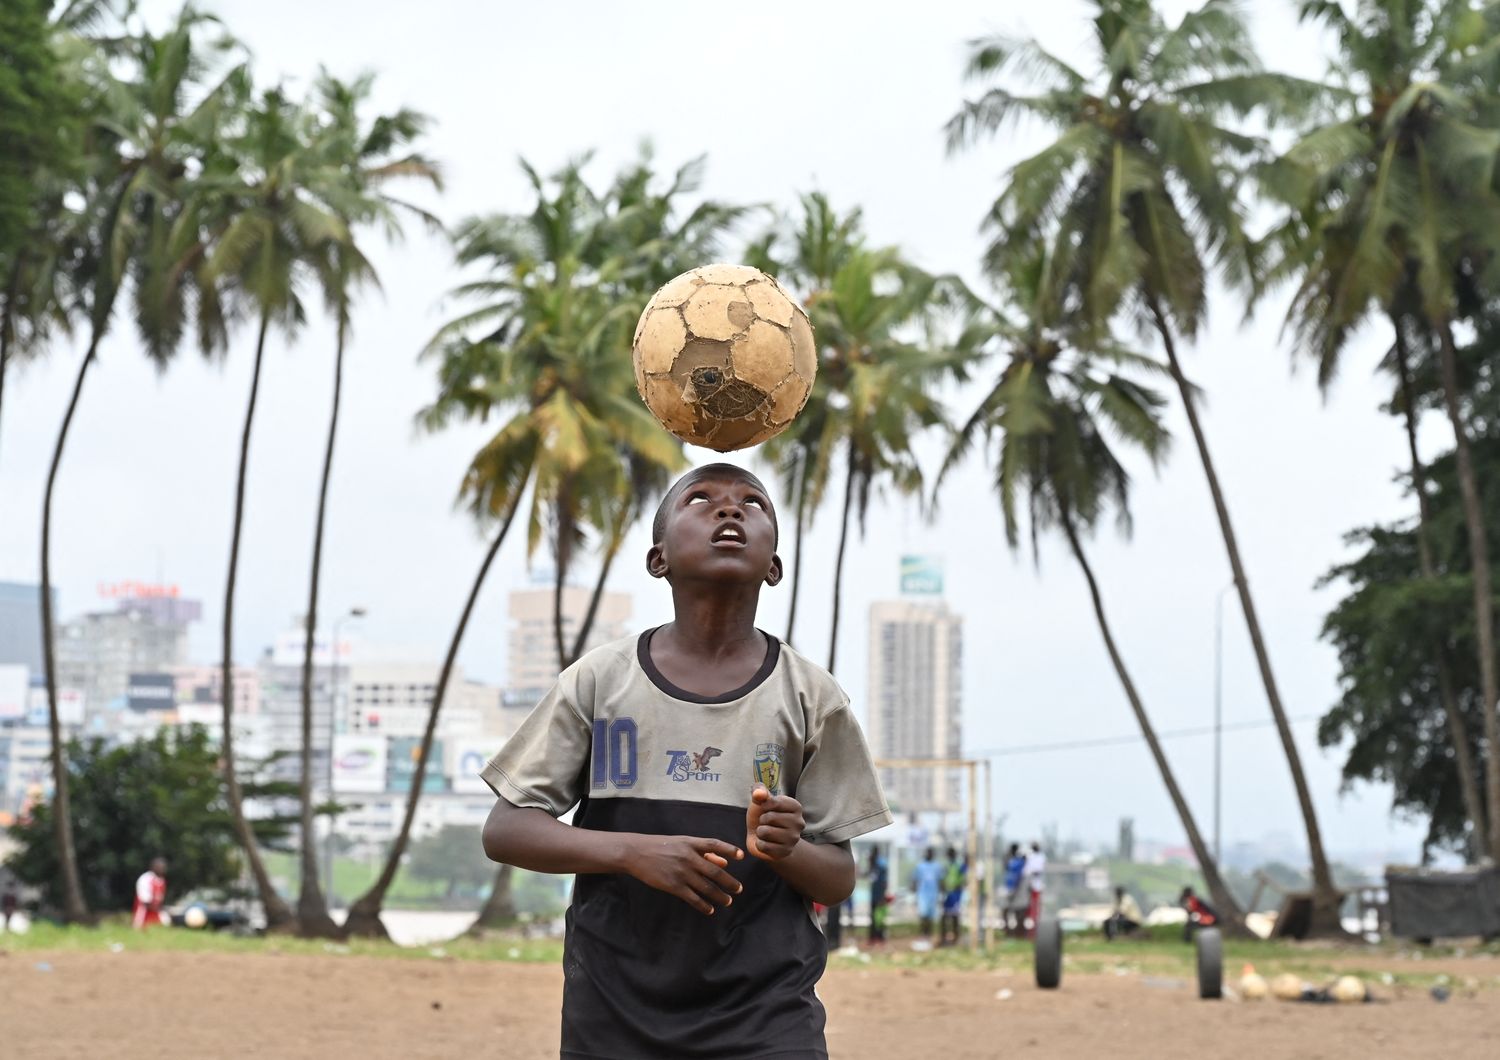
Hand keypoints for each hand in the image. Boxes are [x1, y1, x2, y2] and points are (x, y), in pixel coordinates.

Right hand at [621, 835, 742, 914]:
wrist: (636, 853)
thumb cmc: (661, 846)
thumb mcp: (682, 843)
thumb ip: (704, 851)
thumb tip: (725, 861)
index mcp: (690, 843)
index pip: (714, 844)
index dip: (729, 849)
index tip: (742, 856)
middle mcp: (688, 857)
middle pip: (715, 871)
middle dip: (729, 882)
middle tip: (739, 889)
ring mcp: (681, 872)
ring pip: (706, 887)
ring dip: (720, 896)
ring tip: (728, 901)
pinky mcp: (673, 886)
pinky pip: (693, 898)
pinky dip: (703, 905)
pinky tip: (710, 909)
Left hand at [746, 786, 803, 860]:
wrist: (762, 837)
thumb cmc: (762, 815)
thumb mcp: (760, 800)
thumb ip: (758, 791)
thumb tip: (759, 793)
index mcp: (796, 807)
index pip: (774, 802)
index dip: (764, 805)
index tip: (766, 809)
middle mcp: (799, 823)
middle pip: (770, 817)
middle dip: (762, 820)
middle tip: (767, 823)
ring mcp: (793, 839)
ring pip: (766, 832)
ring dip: (760, 832)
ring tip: (766, 832)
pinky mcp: (785, 852)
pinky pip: (763, 846)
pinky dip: (760, 844)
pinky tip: (766, 842)